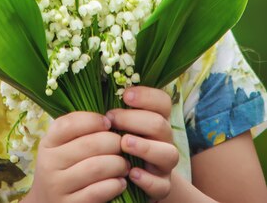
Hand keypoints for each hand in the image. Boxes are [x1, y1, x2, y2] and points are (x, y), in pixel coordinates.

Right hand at [26, 111, 129, 202]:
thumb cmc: (61, 168)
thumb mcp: (60, 147)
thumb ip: (78, 131)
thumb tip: (108, 119)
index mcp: (48, 143)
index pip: (70, 124)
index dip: (93, 120)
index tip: (108, 123)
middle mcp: (49, 163)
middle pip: (88, 144)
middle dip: (113, 142)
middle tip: (123, 145)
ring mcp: (58, 187)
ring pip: (95, 168)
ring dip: (117, 164)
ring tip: (125, 164)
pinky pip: (98, 192)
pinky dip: (114, 185)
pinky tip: (120, 182)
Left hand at [106, 86, 178, 201]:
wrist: (131, 177)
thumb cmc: (120, 138)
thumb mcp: (120, 121)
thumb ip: (116, 106)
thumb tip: (98, 82)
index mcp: (157, 117)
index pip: (163, 101)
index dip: (146, 95)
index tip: (125, 95)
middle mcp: (165, 139)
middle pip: (160, 124)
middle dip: (134, 119)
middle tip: (111, 118)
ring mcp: (165, 163)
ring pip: (169, 153)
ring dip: (146, 147)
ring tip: (124, 143)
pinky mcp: (162, 186)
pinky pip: (162, 185)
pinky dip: (147, 179)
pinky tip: (130, 173)